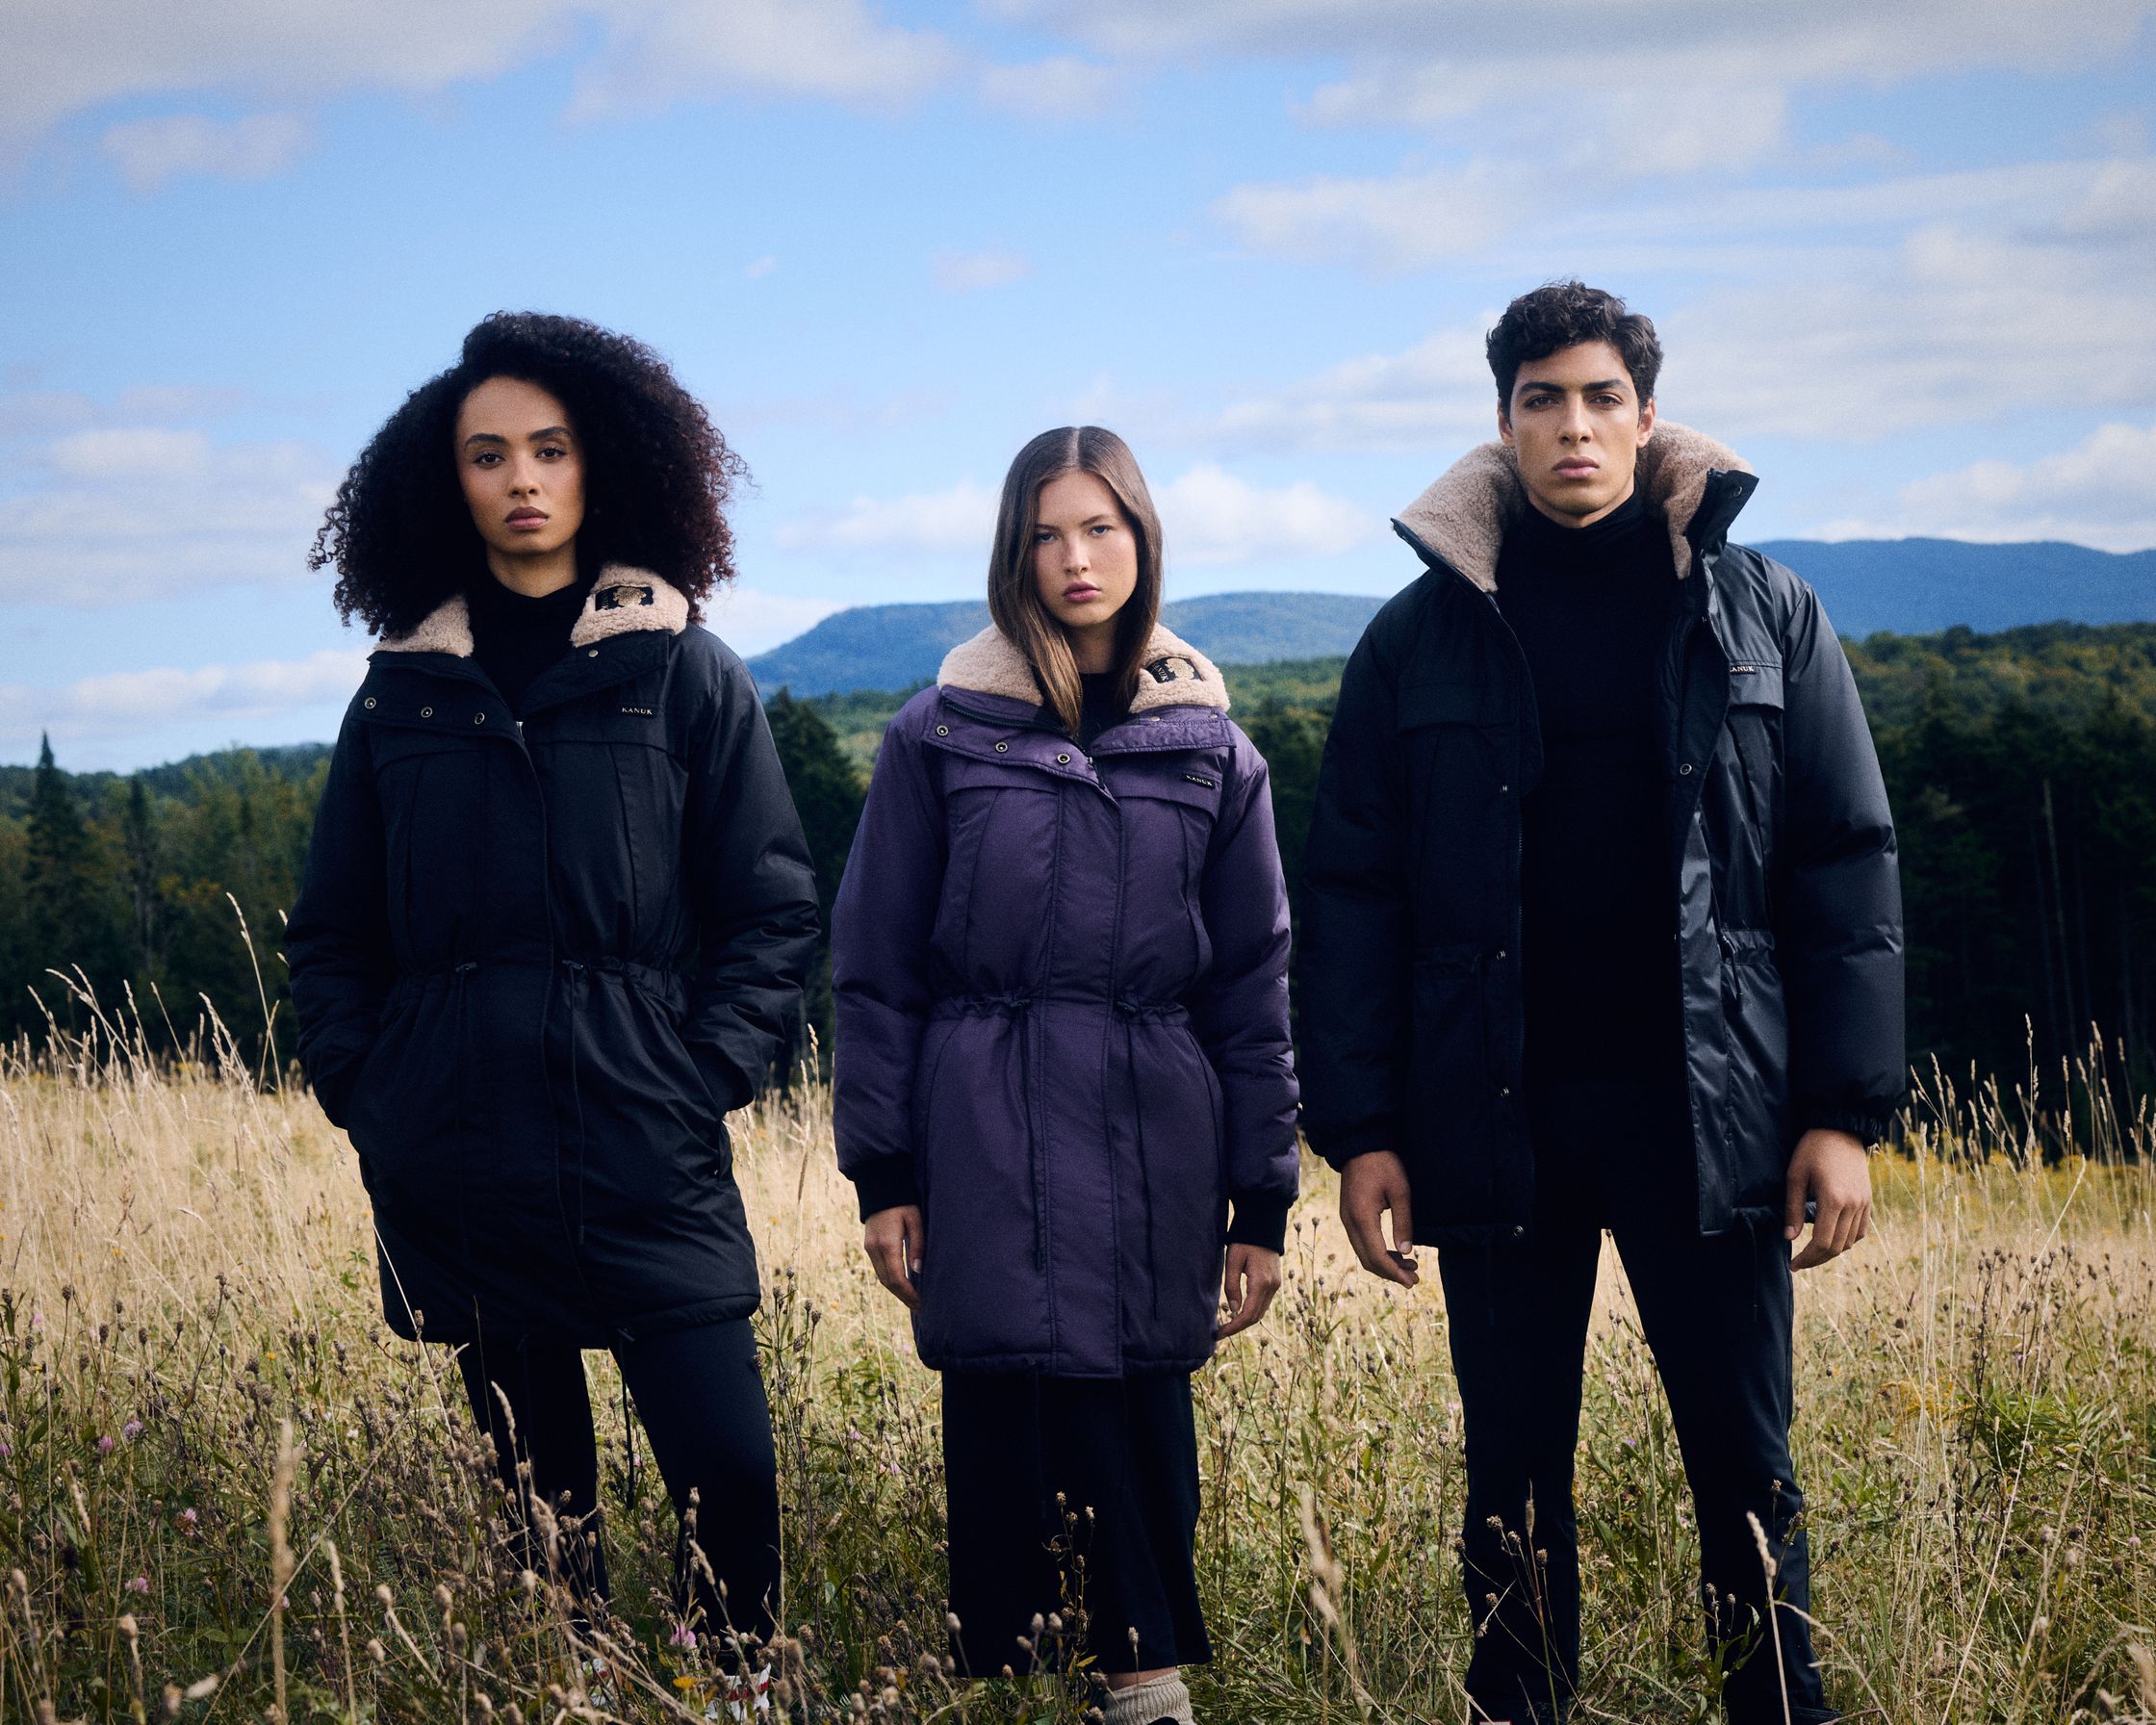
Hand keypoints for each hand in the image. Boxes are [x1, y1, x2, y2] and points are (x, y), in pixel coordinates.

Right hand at [863, 1205, 924, 1309]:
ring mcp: (869, 1248)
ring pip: (882, 1278)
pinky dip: (891, 1281)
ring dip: (896, 1291)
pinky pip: (879, 1270)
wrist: (880, 1188)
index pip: (896, 1278)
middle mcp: (874, 1249)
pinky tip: (902, 1285)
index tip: (921, 1303)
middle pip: (887, 1282)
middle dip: (903, 1297)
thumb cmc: (903, 1203)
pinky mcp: (869, 1246)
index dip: (909, 1294)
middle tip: (919, 1308)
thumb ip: (918, 1245)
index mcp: (887, 1244)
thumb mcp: (915, 1221)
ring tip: (912, 1300)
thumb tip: (918, 1271)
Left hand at [1216, 1244, 1282, 1339]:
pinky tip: (1239, 1311)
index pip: (1249, 1314)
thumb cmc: (1244, 1241)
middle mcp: (1272, 1286)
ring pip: (1261, 1311)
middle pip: (1257, 1316)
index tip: (1220, 1332)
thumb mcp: (1232, 1261)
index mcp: (1261, 1282)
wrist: (1263, 1227)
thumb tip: (1233, 1310)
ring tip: (1228, 1323)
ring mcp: (1276, 1285)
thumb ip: (1232, 1286)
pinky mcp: (1275, 1282)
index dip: (1234, 1327)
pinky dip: (1252, 1310)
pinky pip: (1264, 1303)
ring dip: (1246, 1320)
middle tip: (1221, 1331)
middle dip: (1239, 1326)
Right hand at [1339, 1151, 1418, 1287]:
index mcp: (1362, 1217)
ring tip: (1409, 1266)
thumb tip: (1406, 1252)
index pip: (1377, 1257)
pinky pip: (1360, 1243)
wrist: (1360, 1145)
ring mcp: (1346, 1219)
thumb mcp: (1400, 1191)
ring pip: (1363, 1253)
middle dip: (1390, 1273)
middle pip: (1367, 1260)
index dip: (1394, 1273)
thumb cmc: (1384, 1164)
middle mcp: (1349, 1222)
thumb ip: (1403, 1222)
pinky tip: (1394, 1252)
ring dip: (1384, 1264)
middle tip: (1414, 1278)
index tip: (1412, 1281)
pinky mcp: (1348, 1216)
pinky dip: (1377, 1253)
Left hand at [1785, 1128, 1870, 1269]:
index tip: (1793, 1265)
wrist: (1841, 1129)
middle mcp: (1853, 1205)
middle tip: (1799, 1263)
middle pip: (1837, 1247)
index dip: (1807, 1258)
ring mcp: (1864, 1204)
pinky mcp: (1868, 1200)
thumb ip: (1792, 1209)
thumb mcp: (1795, 1176)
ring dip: (1831, 1252)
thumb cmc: (1812, 1150)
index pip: (1822, 1242)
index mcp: (1833, 1200)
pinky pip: (1860, 1231)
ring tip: (1812, 1252)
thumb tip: (1789, 1239)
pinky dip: (1846, 1240)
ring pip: (1850, 1242)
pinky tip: (1831, 1239)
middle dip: (1817, 1260)